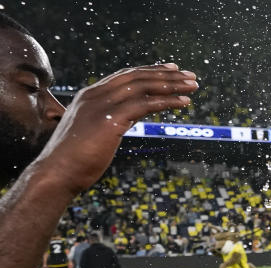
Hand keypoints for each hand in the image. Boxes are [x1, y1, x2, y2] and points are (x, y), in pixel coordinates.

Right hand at [34, 64, 198, 192]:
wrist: (57, 173)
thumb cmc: (74, 160)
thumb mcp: (90, 133)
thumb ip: (106, 121)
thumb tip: (122, 121)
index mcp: (90, 95)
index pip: (125, 76)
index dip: (150, 71)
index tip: (171, 70)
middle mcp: (95, 95)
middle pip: (137, 77)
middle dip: (166, 74)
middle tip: (190, 75)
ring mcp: (102, 105)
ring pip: (143, 87)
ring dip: (172, 85)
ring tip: (193, 86)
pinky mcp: (110, 120)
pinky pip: (144, 104)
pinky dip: (167, 101)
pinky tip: (184, 102)